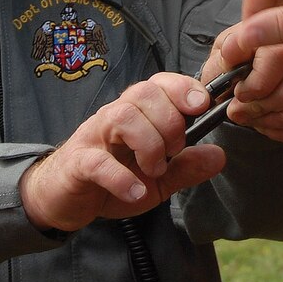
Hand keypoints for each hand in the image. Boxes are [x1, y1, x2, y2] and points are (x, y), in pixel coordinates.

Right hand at [19, 73, 226, 234]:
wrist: (63, 198)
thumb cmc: (110, 180)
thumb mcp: (158, 179)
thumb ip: (186, 167)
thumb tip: (219, 155)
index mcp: (136, 114)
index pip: (159, 83)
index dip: (183, 88)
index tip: (202, 106)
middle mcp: (114, 116)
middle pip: (144, 94)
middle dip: (170, 122)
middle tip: (174, 152)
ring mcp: (94, 136)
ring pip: (123, 117)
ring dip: (149, 144)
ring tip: (155, 170)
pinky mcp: (78, 163)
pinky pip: (98, 161)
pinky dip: (122, 177)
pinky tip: (136, 191)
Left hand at [196, 44, 282, 143]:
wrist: (248, 68)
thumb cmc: (235, 62)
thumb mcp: (222, 56)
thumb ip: (224, 58)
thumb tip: (232, 55)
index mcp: (280, 33)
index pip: (279, 60)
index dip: (254, 86)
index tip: (238, 94)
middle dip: (259, 110)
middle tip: (239, 112)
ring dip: (270, 123)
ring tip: (252, 118)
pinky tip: (269, 123)